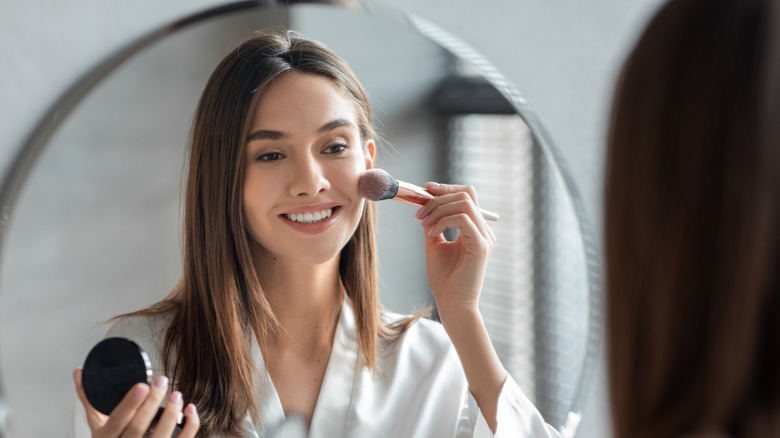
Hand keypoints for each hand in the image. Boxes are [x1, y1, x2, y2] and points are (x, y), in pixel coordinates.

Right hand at [73, 368, 199, 436]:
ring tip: (177, 395)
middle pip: (139, 427)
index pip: (118, 421)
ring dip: (171, 414)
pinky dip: (189, 426)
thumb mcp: (96, 424)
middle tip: (162, 381)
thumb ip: (90, 398)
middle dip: (152, 402)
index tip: (142, 385)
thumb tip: (79, 372)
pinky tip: (190, 410)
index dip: (130, 404)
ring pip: (161, 437)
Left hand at [415, 183, 495, 315]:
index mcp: (475, 230)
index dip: (447, 189)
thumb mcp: (435, 245)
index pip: (467, 196)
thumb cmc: (444, 280)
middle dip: (438, 198)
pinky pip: (463, 219)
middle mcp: (484, 231)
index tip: (426, 189)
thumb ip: (433, 225)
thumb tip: (424, 207)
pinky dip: (443, 221)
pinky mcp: (481, 246)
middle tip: (418, 213)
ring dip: (439, 209)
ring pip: (464, 203)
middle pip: (466, 195)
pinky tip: (431, 233)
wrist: (452, 305)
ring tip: (423, 224)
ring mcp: (485, 238)